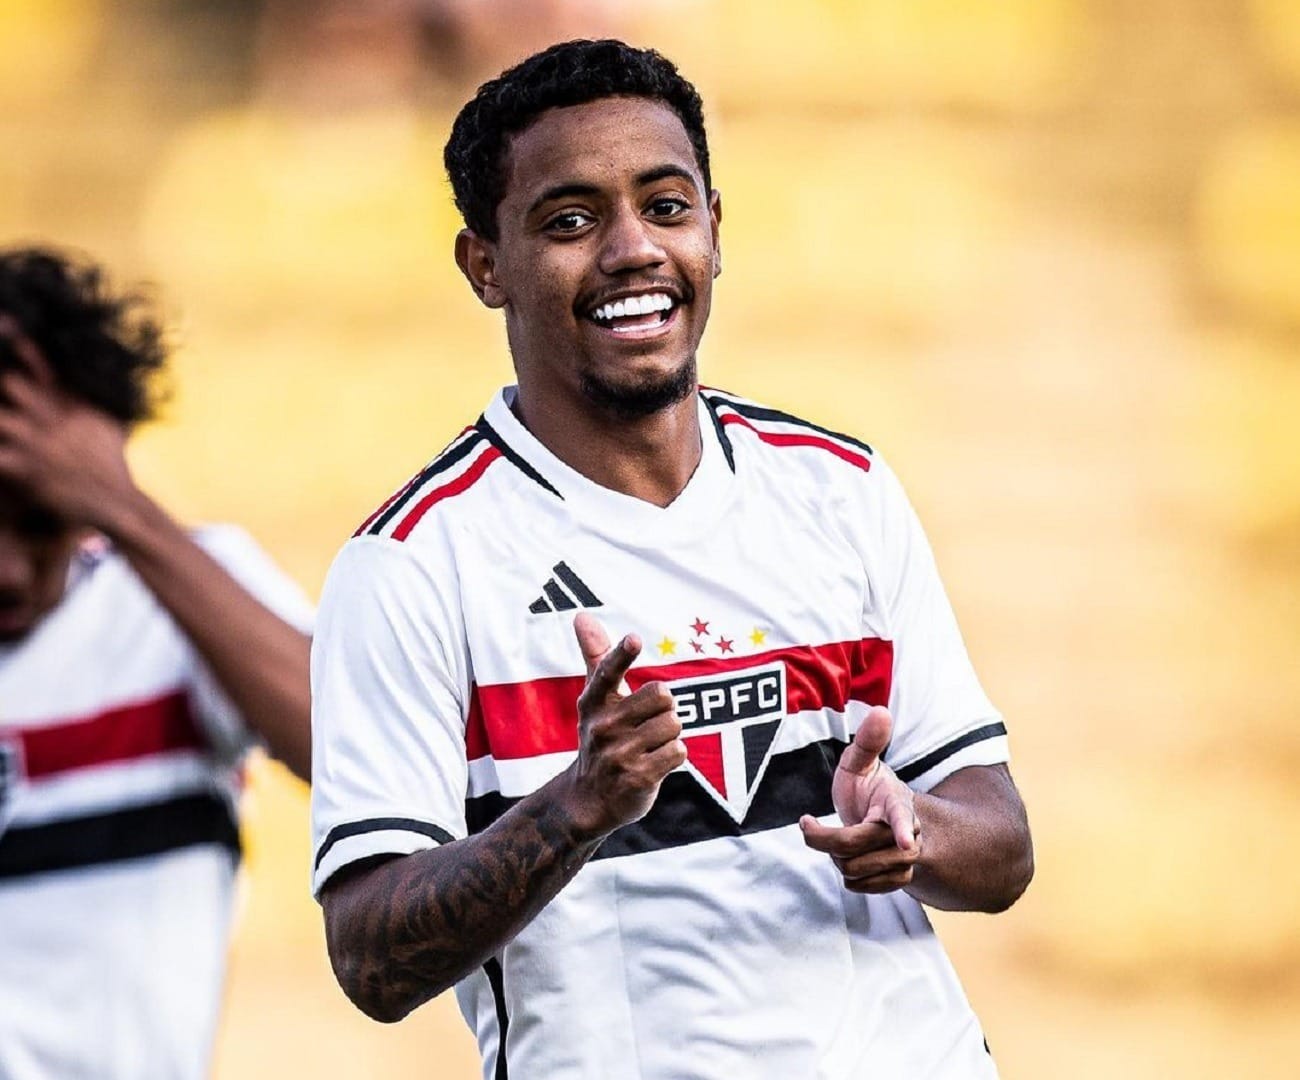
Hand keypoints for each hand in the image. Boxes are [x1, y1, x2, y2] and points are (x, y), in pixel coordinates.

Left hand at [0, 318, 138, 528]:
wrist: (119, 503)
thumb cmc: (113, 464)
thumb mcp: (112, 424)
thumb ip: (91, 401)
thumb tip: (90, 379)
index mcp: (73, 404)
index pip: (41, 367)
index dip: (22, 350)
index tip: (11, 334)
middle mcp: (55, 419)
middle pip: (12, 384)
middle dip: (3, 382)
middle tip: (0, 384)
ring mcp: (41, 444)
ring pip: (2, 419)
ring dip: (1, 420)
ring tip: (2, 421)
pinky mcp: (31, 469)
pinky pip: (0, 457)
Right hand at [561, 612, 686, 837]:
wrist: (588, 799)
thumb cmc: (600, 737)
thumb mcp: (595, 698)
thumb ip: (597, 656)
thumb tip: (581, 614)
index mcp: (593, 702)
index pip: (607, 671)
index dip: (622, 654)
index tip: (633, 639)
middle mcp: (602, 726)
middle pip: (663, 696)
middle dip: (665, 710)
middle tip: (646, 724)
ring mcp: (618, 754)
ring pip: (674, 725)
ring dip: (670, 736)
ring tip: (648, 747)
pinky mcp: (637, 778)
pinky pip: (678, 752)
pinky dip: (673, 757)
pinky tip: (653, 764)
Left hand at [800, 706, 921, 893]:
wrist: (880, 819)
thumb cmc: (869, 788)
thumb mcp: (860, 762)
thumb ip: (868, 741)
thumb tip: (881, 711)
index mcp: (898, 803)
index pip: (900, 817)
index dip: (901, 830)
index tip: (904, 842)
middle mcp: (905, 835)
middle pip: (853, 847)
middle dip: (824, 838)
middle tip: (808, 824)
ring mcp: (904, 861)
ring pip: (853, 869)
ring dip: (834, 856)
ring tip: (836, 839)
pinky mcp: (897, 881)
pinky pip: (859, 886)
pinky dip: (846, 875)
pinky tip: (846, 858)